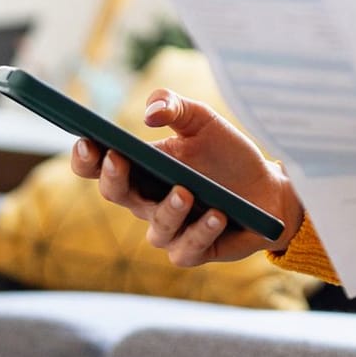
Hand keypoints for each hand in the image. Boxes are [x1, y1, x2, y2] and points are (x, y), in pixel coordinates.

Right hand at [67, 88, 304, 267]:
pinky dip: (201, 231)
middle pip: (117, 195)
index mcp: (141, 169)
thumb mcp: (203, 120)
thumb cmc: (227, 153)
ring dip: (169, 210)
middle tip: (119, 159)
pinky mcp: (194, 250)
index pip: (99, 167)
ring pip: (156, 228)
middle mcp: (147, 202)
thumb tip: (150, 114)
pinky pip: (188, 248)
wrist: (269, 187)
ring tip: (185, 191)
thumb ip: (175, 106)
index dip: (86, 158)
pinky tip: (217, 214)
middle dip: (113, 178)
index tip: (87, 140)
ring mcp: (170, 229)